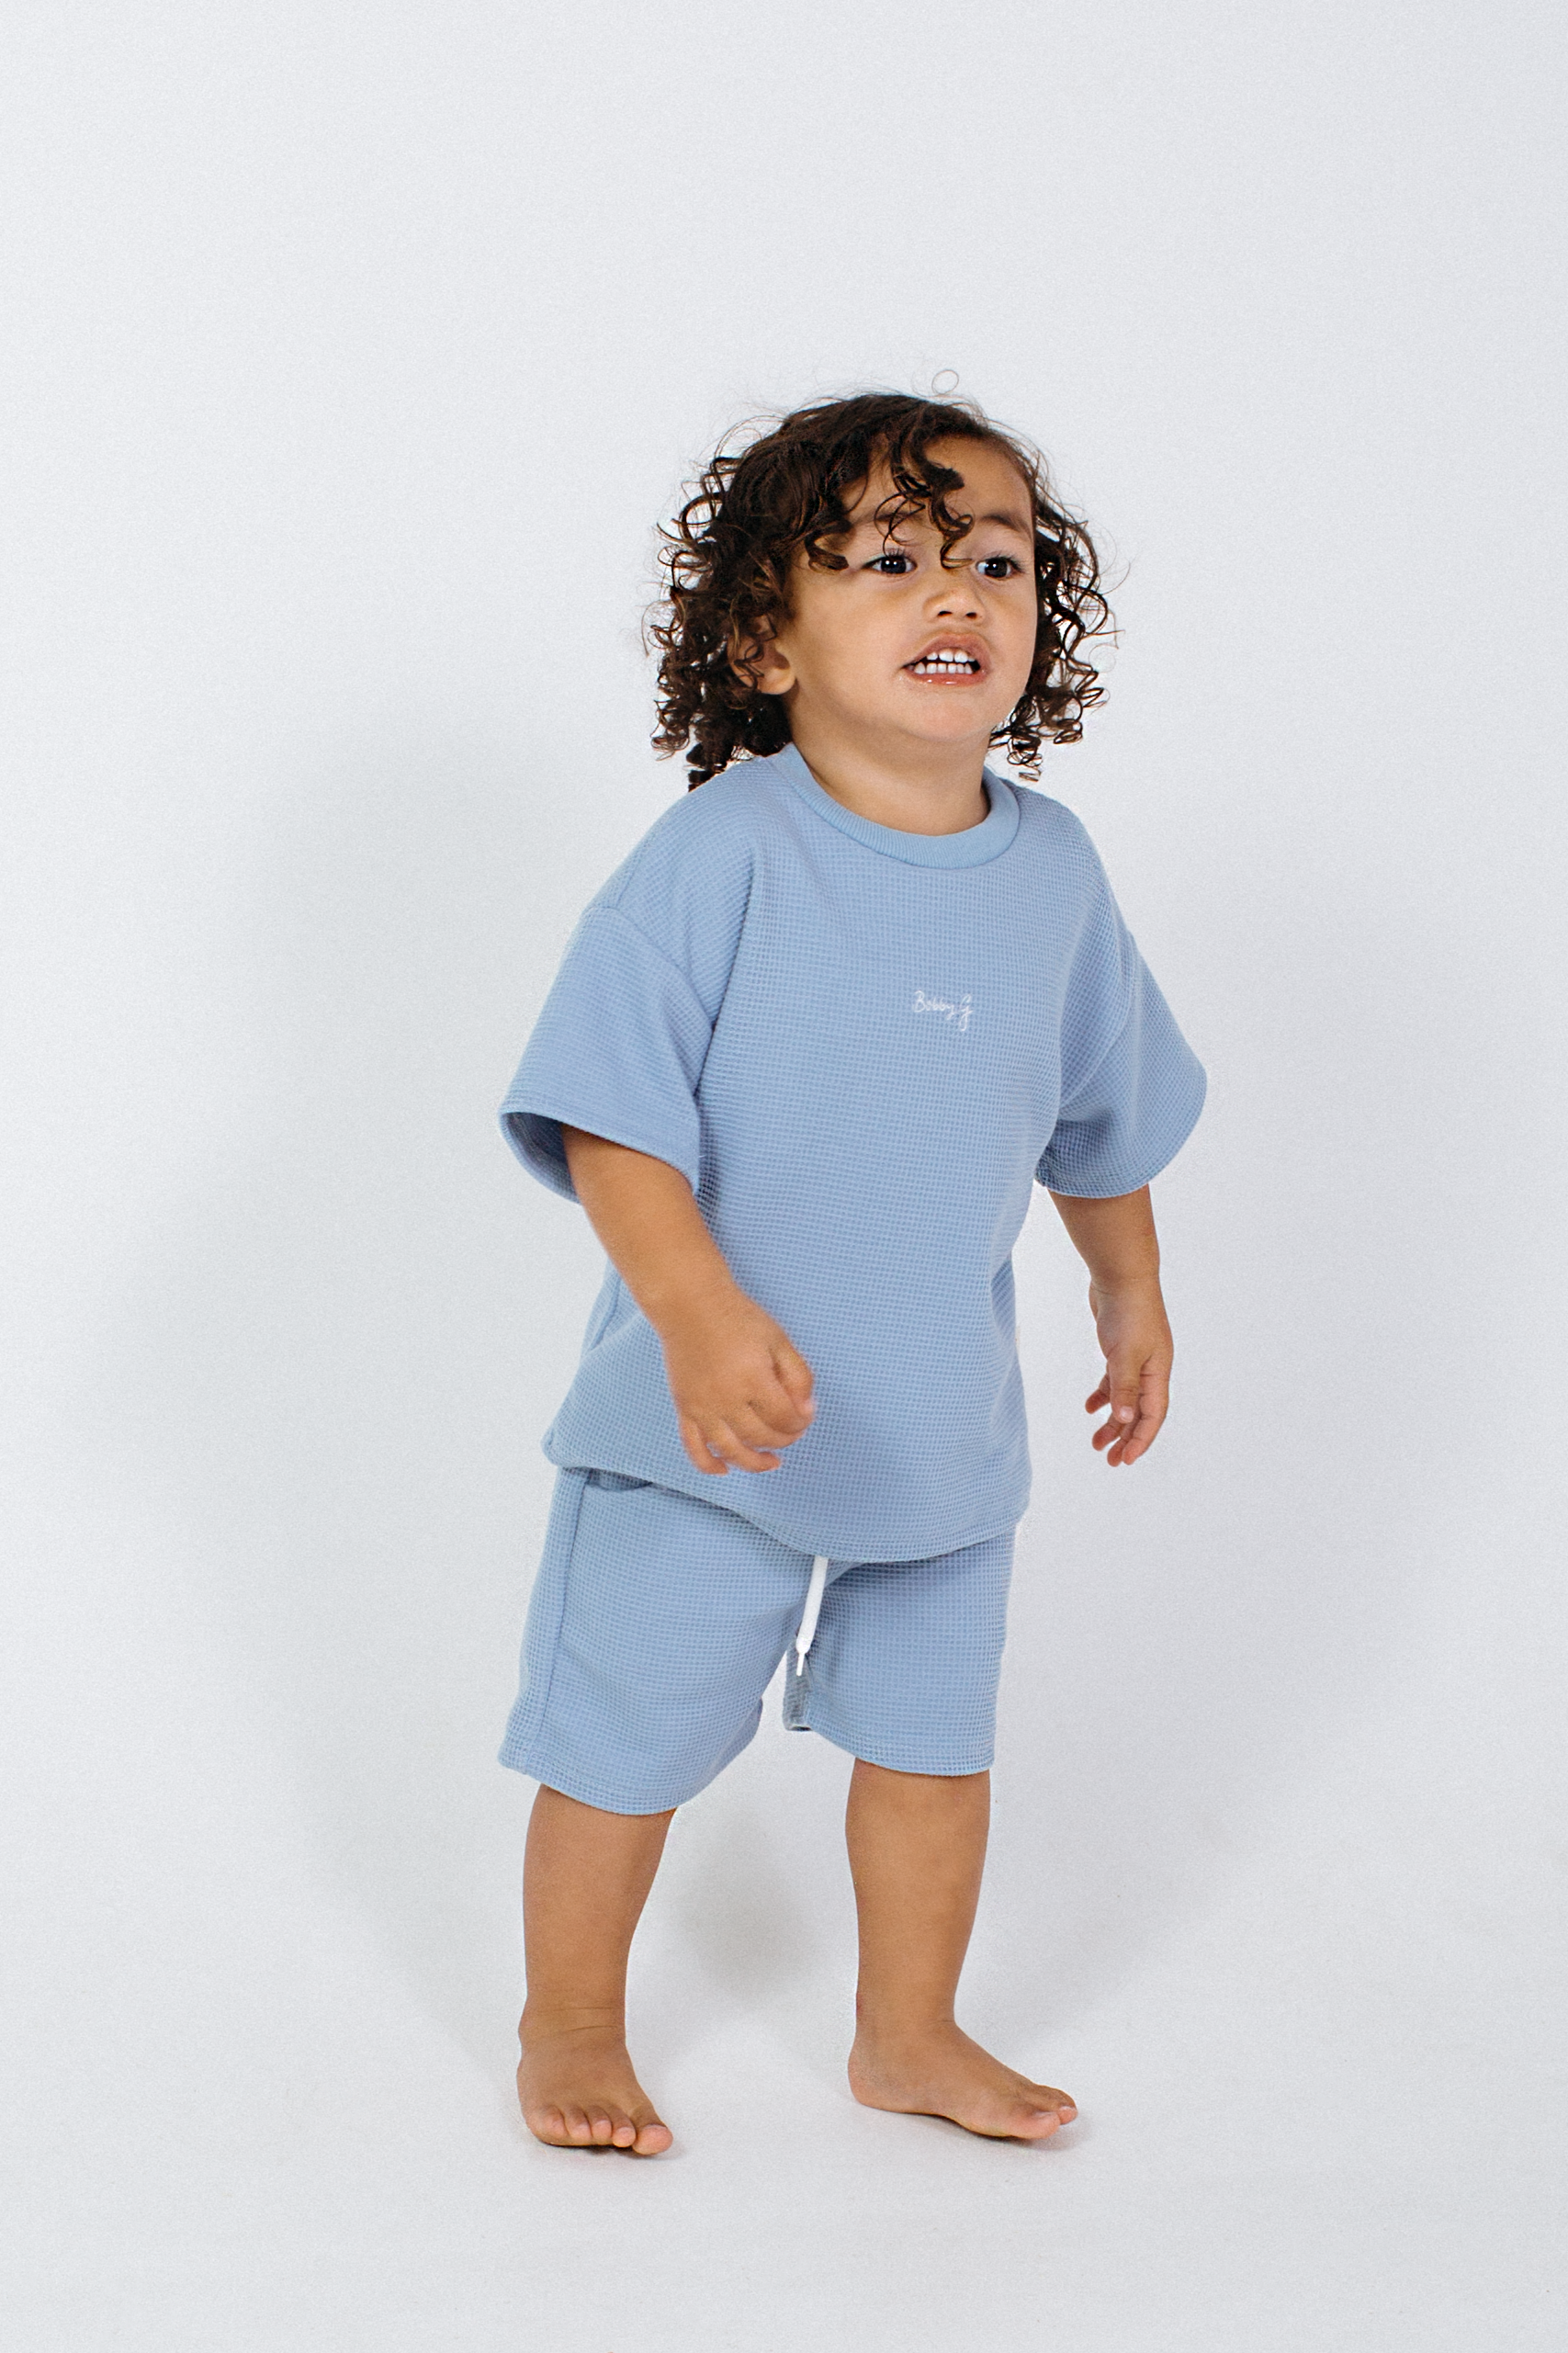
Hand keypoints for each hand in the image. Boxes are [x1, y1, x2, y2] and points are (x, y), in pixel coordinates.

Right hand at [658, 1286, 815, 1474]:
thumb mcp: (779, 1340)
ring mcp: (702, 1407)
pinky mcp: (684, 1408)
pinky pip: (694, 1447)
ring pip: (731, 1450)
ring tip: (771, 1462)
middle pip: (761, 1436)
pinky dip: (709, 1465)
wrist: (690, 1306)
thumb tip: (807, 1412)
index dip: (801, 1422)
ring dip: (754, 1462)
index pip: (784, 1418)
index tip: (805, 1416)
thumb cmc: (737, 1318)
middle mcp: (726, 1398)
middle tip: (793, 1433)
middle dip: (784, 1439)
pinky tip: (726, 1469)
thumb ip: (799, 1376)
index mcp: (754, 1379)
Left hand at [1083, 1277, 1172, 1466]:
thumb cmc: (1128, 1312)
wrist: (1120, 1275)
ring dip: (1112, 1422)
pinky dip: (1103, 1396)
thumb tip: (1123, 1420)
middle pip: (1140, 1413)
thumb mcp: (1124, 1354)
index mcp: (1158, 1373)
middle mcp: (1152, 1369)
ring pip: (1126, 1400)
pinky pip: (1114, 1381)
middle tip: (1109, 1460)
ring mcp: (1137, 1359)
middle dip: (1125, 1438)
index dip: (1140, 1440)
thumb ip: (1123, 1388)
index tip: (1124, 1460)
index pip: (1153, 1415)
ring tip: (1095, 1443)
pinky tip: (1089, 1407)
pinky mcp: (1120, 1349)